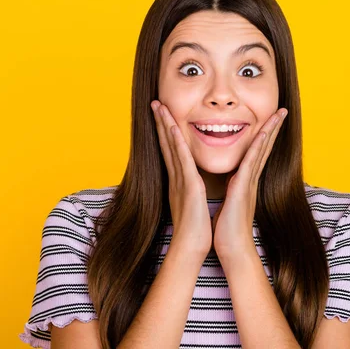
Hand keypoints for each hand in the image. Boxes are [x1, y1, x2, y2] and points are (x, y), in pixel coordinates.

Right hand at [151, 100, 211, 256]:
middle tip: (155, 103)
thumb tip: (192, 186)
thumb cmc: (194, 230)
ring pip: (171, 147)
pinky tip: (171, 127)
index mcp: (179, 182)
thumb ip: (190, 193)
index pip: (171, 152)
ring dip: (164, 125)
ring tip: (159, 106)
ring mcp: (180, 180)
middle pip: (166, 145)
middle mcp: (176, 178)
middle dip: (160, 123)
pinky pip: (181, 159)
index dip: (165, 133)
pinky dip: (175, 142)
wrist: (192, 247)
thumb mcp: (192, 205)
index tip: (162, 117)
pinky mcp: (188, 185)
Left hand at [212, 108, 287, 259]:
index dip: (263, 136)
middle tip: (282, 110)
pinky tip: (263, 132)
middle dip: (272, 128)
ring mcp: (249, 183)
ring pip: (261, 150)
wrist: (232, 250)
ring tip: (279, 113)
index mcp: (244, 182)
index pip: (255, 154)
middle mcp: (250, 179)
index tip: (268, 120)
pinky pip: (251, 162)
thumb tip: (230, 185)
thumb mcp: (228, 204)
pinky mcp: (243, 188)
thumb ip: (231, 192)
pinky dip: (258, 146)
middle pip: (263, 147)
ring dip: (270, 130)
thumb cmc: (227, 231)